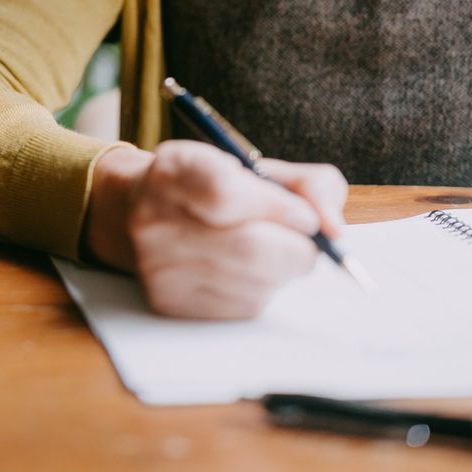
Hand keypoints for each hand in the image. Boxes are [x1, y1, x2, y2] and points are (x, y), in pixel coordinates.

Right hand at [87, 142, 347, 319]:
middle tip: (304, 240)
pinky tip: (246, 271)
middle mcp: (155, 218)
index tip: (305, 216)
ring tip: (269, 251)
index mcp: (174, 170)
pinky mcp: (169, 302)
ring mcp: (158, 265)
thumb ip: (308, 185)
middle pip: (250, 250)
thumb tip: (335, 229)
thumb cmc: (211, 187)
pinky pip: (243, 306)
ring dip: (282, 271)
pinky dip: (262, 290)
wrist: (137, 214)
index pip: (226, 194)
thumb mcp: (255, 166)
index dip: (278, 208)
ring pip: (255, 283)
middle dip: (297, 249)